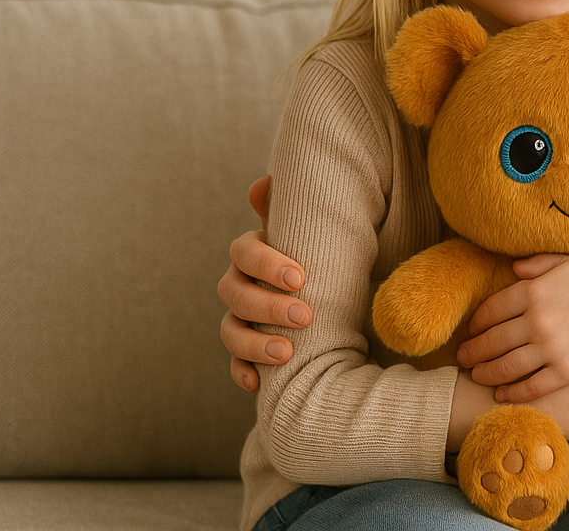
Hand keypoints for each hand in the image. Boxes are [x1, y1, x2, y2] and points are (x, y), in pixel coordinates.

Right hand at [218, 176, 311, 390]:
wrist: (337, 294)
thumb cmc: (324, 256)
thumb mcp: (316, 230)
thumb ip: (293, 207)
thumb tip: (261, 184)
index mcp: (253, 253)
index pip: (243, 252)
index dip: (266, 263)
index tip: (300, 277)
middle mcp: (239, 284)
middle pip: (234, 294)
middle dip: (267, 305)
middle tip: (305, 315)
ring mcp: (240, 319)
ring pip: (230, 330)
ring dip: (254, 342)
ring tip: (288, 352)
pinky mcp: (248, 350)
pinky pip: (234, 364)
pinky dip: (242, 372)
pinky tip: (258, 383)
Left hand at [458, 251, 568, 400]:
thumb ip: (541, 265)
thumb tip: (515, 268)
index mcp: (535, 290)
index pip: (491, 311)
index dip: (475, 325)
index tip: (469, 332)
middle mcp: (538, 319)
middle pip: (492, 341)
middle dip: (473, 352)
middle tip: (462, 359)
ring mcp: (552, 347)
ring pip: (506, 367)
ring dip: (486, 374)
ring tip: (477, 377)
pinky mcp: (567, 371)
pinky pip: (530, 386)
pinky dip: (512, 393)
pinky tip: (503, 395)